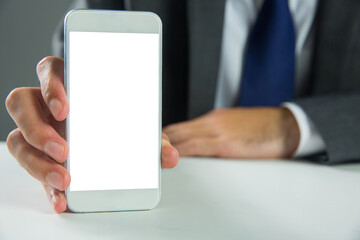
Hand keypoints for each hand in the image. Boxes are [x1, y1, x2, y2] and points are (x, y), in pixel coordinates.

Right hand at [5, 56, 178, 212]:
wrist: (112, 149)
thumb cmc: (121, 127)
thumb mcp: (137, 130)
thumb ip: (152, 140)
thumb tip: (169, 156)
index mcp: (72, 86)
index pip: (51, 70)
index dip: (52, 85)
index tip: (65, 109)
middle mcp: (48, 106)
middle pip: (22, 102)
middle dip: (37, 127)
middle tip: (64, 151)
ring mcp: (39, 130)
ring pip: (18, 138)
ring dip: (37, 161)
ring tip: (65, 179)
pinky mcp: (38, 157)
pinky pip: (30, 168)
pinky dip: (45, 186)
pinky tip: (62, 198)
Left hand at [163, 108, 299, 158]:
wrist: (287, 126)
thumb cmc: (263, 128)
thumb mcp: (234, 126)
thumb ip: (216, 134)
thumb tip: (201, 146)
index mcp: (213, 118)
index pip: (179, 126)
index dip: (163, 135)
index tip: (154, 143)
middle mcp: (211, 122)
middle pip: (175, 130)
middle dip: (159, 140)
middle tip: (146, 149)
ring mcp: (217, 131)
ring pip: (181, 138)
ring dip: (165, 146)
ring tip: (152, 155)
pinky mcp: (226, 144)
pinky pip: (195, 148)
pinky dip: (180, 152)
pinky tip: (171, 158)